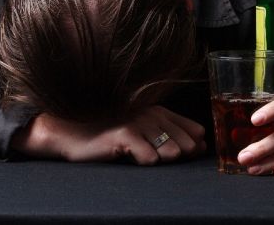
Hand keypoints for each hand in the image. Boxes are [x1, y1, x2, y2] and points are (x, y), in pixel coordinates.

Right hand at [11, 105, 205, 164]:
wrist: (72, 133)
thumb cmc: (108, 135)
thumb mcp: (142, 132)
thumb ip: (171, 135)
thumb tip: (201, 145)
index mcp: (159, 111)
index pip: (195, 130)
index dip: (195, 146)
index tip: (191, 154)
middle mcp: (152, 113)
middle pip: (186, 143)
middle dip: (181, 156)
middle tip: (162, 158)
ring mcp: (139, 122)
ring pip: (171, 151)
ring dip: (164, 160)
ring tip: (146, 157)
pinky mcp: (125, 134)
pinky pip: (149, 157)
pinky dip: (146, 162)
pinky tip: (136, 159)